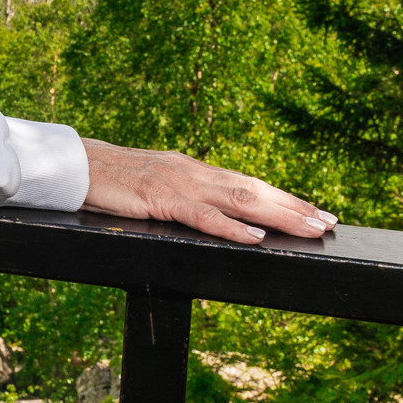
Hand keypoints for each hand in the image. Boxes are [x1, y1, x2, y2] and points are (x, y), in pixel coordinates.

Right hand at [79, 138, 334, 244]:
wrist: (73, 165)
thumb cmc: (108, 179)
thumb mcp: (152, 186)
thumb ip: (181, 195)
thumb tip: (208, 211)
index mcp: (193, 170)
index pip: (248, 183)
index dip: (284, 198)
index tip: (315, 210)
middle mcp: (193, 172)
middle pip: (254, 189)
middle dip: (294, 206)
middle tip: (329, 221)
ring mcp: (179, 184)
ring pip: (240, 199)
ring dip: (279, 215)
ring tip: (310, 227)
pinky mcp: (160, 199)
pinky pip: (202, 216)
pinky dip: (232, 228)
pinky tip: (255, 237)